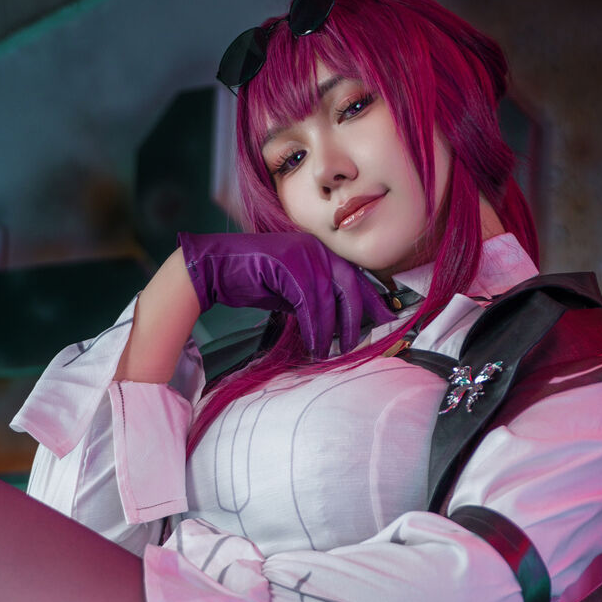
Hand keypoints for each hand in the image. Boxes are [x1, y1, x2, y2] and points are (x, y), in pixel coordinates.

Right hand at [178, 232, 395, 357]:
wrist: (216, 268)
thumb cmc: (252, 279)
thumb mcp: (291, 290)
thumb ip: (315, 299)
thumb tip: (337, 322)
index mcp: (321, 251)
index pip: (356, 277)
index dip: (373, 299)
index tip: (386, 319)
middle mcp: (317, 249)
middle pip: (351, 286)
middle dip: (358, 318)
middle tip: (359, 343)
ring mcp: (303, 254)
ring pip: (330, 298)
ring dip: (332, 330)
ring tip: (329, 352)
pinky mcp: (288, 266)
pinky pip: (310, 303)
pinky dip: (314, 327)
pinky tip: (314, 344)